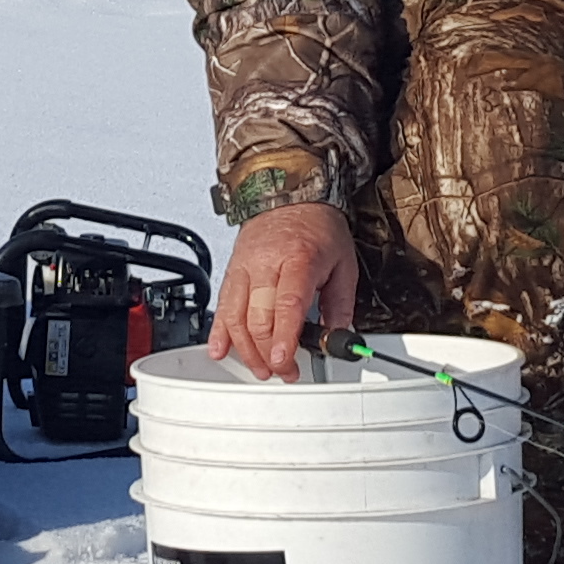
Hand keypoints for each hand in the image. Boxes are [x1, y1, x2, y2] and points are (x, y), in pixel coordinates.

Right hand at [213, 201, 357, 381]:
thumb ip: (341, 304)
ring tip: (261, 368)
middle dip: (269, 353)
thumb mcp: (343, 263)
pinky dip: (219, 332)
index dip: (284, 338)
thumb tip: (337, 337)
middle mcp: (266, 264)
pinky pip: (221, 306)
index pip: (287, 305)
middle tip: (285, 370)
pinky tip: (220, 351)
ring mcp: (244, 268)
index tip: (285, 362)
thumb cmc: (317, 227)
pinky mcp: (231, 271)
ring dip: (246, 350)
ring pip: (235, 317)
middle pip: (258, 318)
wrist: (289, 193)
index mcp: (299, 259)